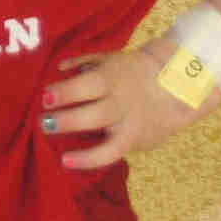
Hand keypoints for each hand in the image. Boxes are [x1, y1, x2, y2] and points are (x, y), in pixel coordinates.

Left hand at [44, 43, 204, 167]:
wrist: (176, 89)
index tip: (45, 97)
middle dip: (70, 120)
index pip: (90, 86)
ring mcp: (131, 125)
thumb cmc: (130, 71)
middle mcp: (124, 104)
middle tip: (43, 121)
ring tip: (56, 146)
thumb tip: (59, 67)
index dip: (68, 92)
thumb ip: (83, 61)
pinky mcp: (135, 142)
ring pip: (110, 142)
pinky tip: (68, 161)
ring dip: (79, 146)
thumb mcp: (109, 59)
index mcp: (114, 79)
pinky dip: (91, 159)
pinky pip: (113, 154)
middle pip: (98, 114)